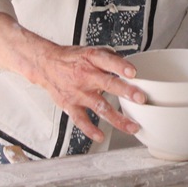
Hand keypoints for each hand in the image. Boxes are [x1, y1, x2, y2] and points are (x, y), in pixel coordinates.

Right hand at [0, 13, 146, 142]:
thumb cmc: (72, 59)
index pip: (107, 60)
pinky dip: (91, 129)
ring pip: (99, 107)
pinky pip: (81, 120)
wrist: (46, 65)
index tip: (133, 72)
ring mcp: (78, 92)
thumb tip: (128, 63)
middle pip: (107, 84)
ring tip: (132, 126)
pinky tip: (101, 135)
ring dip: (117, 118)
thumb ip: (110, 57)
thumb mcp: (90, 51)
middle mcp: (85, 75)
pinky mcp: (71, 105)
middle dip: (126, 92)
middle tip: (141, 99)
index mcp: (91, 59)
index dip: (120, 66)